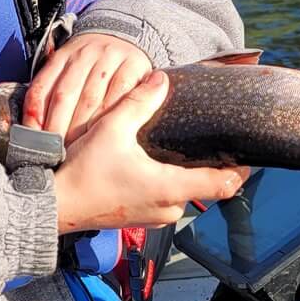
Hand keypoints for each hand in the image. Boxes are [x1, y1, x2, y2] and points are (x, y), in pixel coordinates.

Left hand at [24, 33, 152, 142]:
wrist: (126, 39)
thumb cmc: (92, 65)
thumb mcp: (68, 69)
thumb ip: (50, 93)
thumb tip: (32, 130)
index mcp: (61, 56)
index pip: (41, 88)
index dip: (34, 117)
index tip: (33, 141)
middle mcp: (83, 54)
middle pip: (64, 95)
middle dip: (58, 128)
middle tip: (55, 153)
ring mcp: (109, 58)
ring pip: (90, 99)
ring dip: (82, 128)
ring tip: (76, 151)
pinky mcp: (133, 65)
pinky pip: (119, 96)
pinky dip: (110, 117)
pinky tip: (105, 135)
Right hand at [53, 72, 247, 232]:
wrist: (55, 204)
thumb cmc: (84, 171)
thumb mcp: (112, 129)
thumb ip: (140, 102)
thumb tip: (161, 80)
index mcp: (171, 187)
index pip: (223, 185)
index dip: (239, 171)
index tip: (244, 155)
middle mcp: (169, 207)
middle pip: (204, 187)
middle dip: (206, 166)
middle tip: (204, 141)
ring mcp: (154, 218)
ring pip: (182, 194)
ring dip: (183, 176)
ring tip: (174, 150)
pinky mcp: (139, 220)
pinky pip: (164, 201)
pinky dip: (165, 186)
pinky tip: (150, 167)